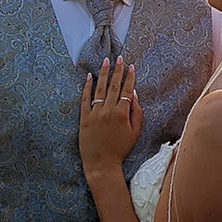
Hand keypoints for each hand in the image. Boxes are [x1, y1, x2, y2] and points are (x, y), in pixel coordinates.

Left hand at [79, 55, 143, 179]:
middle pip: (114, 86)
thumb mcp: (135, 133)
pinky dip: (87, 87)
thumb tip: (134, 95)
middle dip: (117, 70)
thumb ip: (137, 113)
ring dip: (104, 74)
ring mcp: (95, 113)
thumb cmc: (120, 149)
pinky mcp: (84, 117)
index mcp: (122, 114)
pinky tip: (89, 77)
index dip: (129, 77)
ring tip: (105, 62)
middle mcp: (108, 110)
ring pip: (100, 89)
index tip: (131, 66)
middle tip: (119, 58)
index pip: (127, 90)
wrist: (101, 163)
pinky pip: (85, 98)